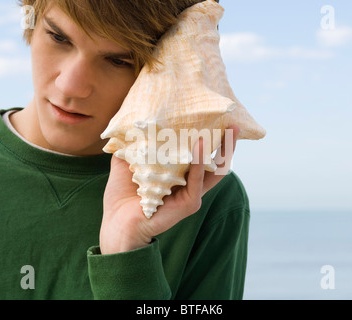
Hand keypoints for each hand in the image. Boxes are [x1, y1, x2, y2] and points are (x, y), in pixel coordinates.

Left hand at [99, 125, 239, 253]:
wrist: (117, 223)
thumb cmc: (122, 197)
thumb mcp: (125, 164)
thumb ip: (132, 146)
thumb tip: (129, 124)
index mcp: (178, 176)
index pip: (199, 155)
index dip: (208, 139)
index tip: (214, 118)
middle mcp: (189, 184)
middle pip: (214, 162)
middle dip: (226, 143)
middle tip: (234, 123)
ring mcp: (191, 195)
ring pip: (214, 171)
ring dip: (224, 150)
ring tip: (230, 130)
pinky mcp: (189, 204)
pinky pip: (197, 180)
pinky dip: (199, 161)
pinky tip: (201, 144)